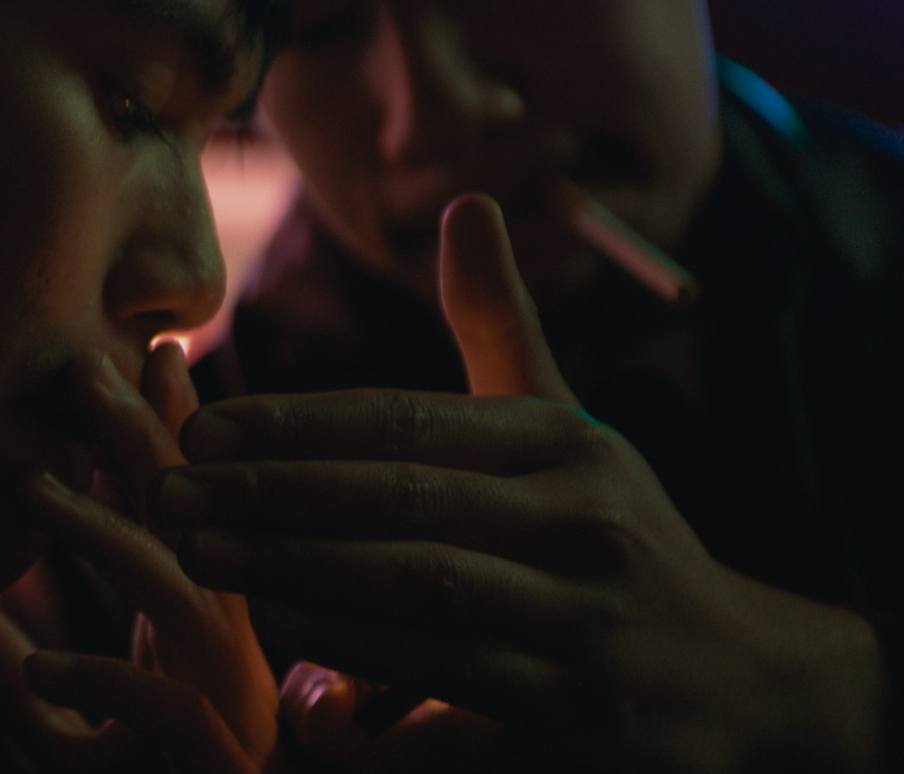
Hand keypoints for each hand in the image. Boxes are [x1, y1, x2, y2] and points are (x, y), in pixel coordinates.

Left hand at [0, 342, 279, 772]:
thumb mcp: (62, 737)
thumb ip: (19, 673)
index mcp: (210, 634)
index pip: (200, 511)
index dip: (175, 430)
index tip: (149, 349)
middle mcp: (235, 656)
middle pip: (201, 526)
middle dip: (144, 438)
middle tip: (80, 366)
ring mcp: (233, 709)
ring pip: (183, 598)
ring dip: (108, 535)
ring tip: (27, 490)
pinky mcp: (215, 764)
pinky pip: (160, 712)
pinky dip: (94, 681)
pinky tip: (33, 662)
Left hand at [150, 194, 886, 772]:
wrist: (737, 676)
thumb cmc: (611, 532)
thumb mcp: (568, 425)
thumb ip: (502, 324)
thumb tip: (467, 201)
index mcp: (562, 445)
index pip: (405, 422)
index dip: (294, 422)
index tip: (197, 424)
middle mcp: (579, 519)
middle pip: (397, 500)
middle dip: (270, 493)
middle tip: (165, 492)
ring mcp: (582, 614)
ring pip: (413, 585)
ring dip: (292, 568)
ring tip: (197, 551)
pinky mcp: (575, 703)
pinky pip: (442, 671)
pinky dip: (355, 650)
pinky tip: (275, 630)